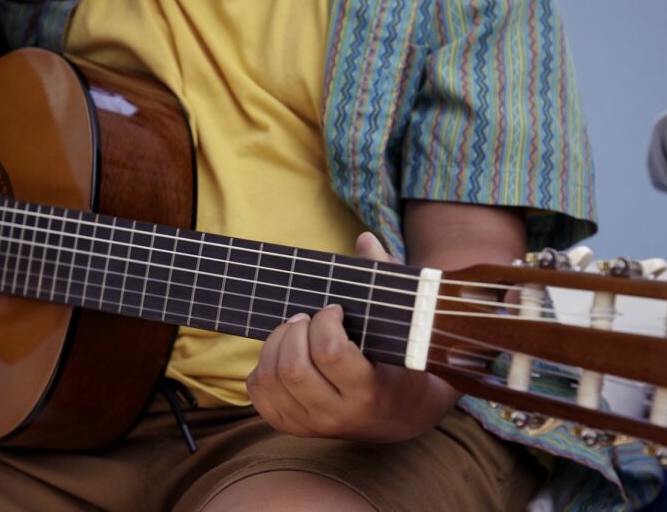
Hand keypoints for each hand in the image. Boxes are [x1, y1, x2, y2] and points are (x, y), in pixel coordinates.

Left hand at [247, 232, 458, 441]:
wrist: (402, 417)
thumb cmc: (404, 363)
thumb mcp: (407, 329)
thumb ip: (386, 281)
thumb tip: (364, 239)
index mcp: (370, 391)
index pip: (331, 353)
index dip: (325, 322)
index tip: (335, 309)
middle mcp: (339, 416)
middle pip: (293, 368)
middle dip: (295, 330)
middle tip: (307, 317)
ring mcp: (313, 426)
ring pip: (271, 380)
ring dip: (275, 343)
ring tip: (294, 329)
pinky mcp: (293, 427)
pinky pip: (258, 394)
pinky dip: (262, 366)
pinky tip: (283, 353)